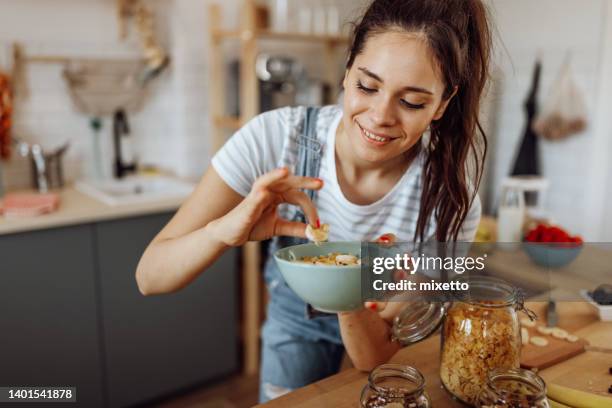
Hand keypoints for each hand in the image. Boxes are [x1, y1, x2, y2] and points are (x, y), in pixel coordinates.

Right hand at [207, 167, 322, 246]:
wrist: (230, 234)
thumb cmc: (252, 226)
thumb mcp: (277, 227)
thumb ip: (294, 228)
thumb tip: (313, 232)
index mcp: (277, 195)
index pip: (298, 196)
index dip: (310, 209)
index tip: (318, 225)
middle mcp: (268, 191)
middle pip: (287, 182)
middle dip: (304, 181)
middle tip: (320, 183)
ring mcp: (256, 196)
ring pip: (267, 181)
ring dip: (275, 175)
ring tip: (286, 171)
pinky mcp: (246, 206)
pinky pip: (252, 199)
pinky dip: (258, 196)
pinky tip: (263, 194)